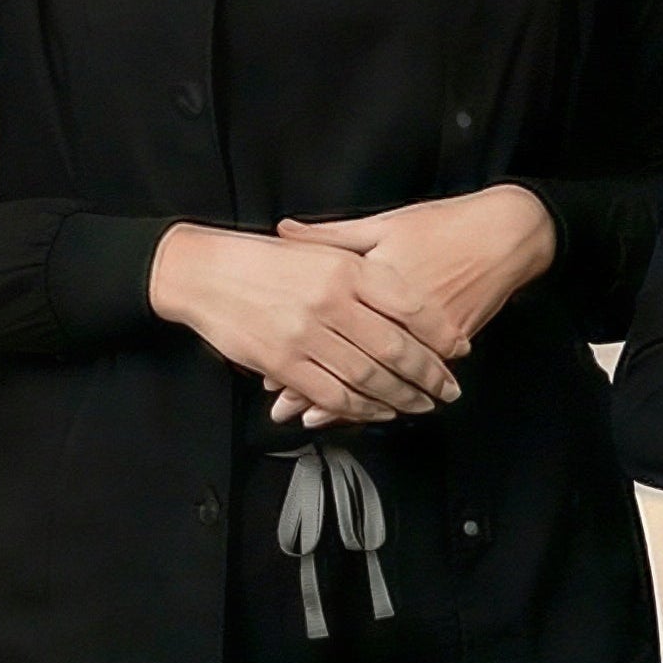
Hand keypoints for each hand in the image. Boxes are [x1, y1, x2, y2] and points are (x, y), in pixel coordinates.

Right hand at [149, 222, 461, 426]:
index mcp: (346, 270)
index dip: (440, 333)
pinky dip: (362, 408)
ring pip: (369, 377)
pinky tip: (379, 411)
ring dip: (402, 397)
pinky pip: (333, 394)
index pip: (410, 306)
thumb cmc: (267, 260)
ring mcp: (306, 335)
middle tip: (449, 389)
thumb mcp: (324, 250)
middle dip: (430, 375)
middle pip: (396, 348)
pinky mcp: (283, 363)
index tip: (459, 349)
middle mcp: (330, 302)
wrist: (203, 271)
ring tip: (422, 405)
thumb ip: (368, 272)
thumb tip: (418, 301)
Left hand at [269, 187, 554, 422]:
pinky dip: (394, 392)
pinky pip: (416, 374)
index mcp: (374, 279)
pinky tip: (378, 408)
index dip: (298, 351)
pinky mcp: (453, 338)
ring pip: (384, 375)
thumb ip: (331, 234)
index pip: (327, 324)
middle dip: (316, 388)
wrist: (506, 234)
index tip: (272, 377)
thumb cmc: (445, 224)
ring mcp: (428, 330)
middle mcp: (399, 311)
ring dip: (350, 400)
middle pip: (352, 358)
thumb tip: (284, 231)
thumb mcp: (383, 222)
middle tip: (289, 412)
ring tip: (321, 418)